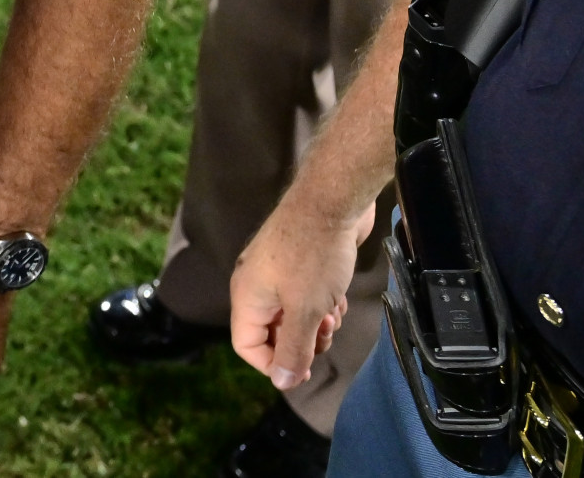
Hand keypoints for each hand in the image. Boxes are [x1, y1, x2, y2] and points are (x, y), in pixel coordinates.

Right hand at [230, 193, 373, 389]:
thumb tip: (281, 382)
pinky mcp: (294, 262)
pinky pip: (303, 297)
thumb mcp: (306, 310)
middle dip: (301, 341)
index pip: (246, 345)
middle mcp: (255, 284)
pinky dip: (321, 303)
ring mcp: (274, 272)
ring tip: (334, 312)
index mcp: (247, 296)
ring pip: (291, 315)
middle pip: (271, 332)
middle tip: (326, 334)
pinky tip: (337, 297)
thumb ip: (293, 349)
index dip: (273, 363)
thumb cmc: (315, 255)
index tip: (306, 367)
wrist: (331, 201)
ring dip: (316, 323)